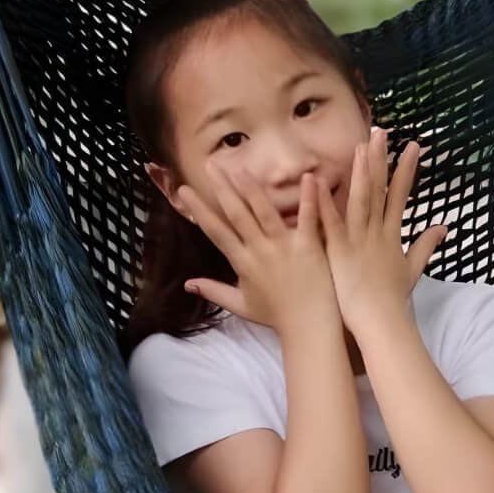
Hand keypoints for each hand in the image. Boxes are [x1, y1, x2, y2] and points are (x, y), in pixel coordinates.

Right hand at [176, 167, 336, 331]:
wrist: (308, 328)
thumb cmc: (276, 316)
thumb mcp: (240, 305)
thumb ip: (214, 291)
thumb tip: (188, 283)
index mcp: (242, 262)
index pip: (215, 231)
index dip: (198, 209)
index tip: (184, 189)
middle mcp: (259, 250)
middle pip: (236, 214)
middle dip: (221, 188)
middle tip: (210, 165)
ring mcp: (284, 247)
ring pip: (265, 211)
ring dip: (252, 188)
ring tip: (240, 168)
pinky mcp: (309, 246)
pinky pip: (308, 218)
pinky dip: (308, 198)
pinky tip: (307, 177)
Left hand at [316, 127, 448, 337]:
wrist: (383, 324)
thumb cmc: (393, 300)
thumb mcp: (412, 269)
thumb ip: (426, 245)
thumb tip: (445, 227)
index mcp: (392, 235)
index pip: (400, 194)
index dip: (406, 170)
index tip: (413, 146)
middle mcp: (377, 232)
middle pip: (380, 189)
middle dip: (381, 159)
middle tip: (381, 132)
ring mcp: (358, 241)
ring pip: (360, 200)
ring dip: (360, 172)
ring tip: (360, 146)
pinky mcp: (339, 252)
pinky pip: (330, 223)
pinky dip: (323, 202)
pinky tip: (317, 182)